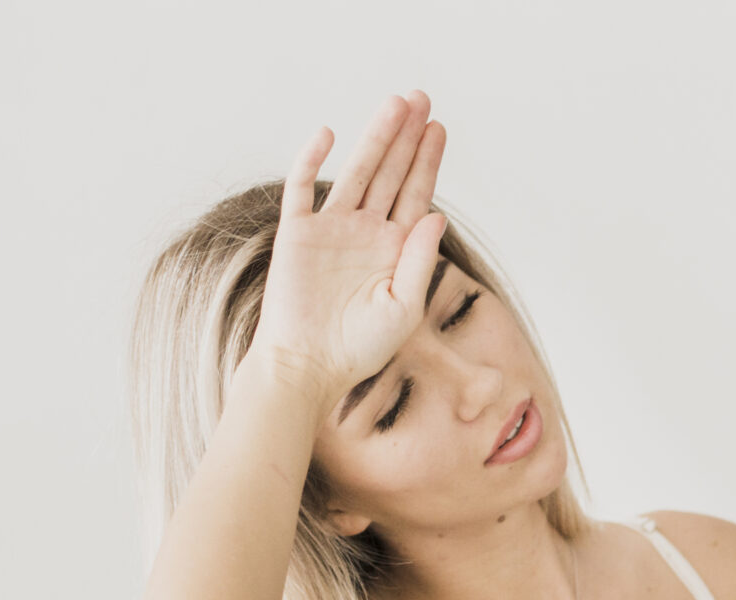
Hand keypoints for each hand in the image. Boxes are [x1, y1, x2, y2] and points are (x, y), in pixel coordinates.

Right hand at [246, 92, 448, 400]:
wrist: (309, 366)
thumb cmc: (360, 347)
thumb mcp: (403, 307)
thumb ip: (420, 261)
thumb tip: (437, 215)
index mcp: (396, 249)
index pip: (416, 194)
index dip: (427, 161)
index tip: (438, 128)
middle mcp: (366, 232)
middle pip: (390, 173)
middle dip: (405, 137)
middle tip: (420, 98)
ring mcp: (331, 229)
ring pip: (355, 172)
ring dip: (373, 139)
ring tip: (393, 105)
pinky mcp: (297, 233)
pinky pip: (303, 188)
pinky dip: (312, 160)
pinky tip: (329, 134)